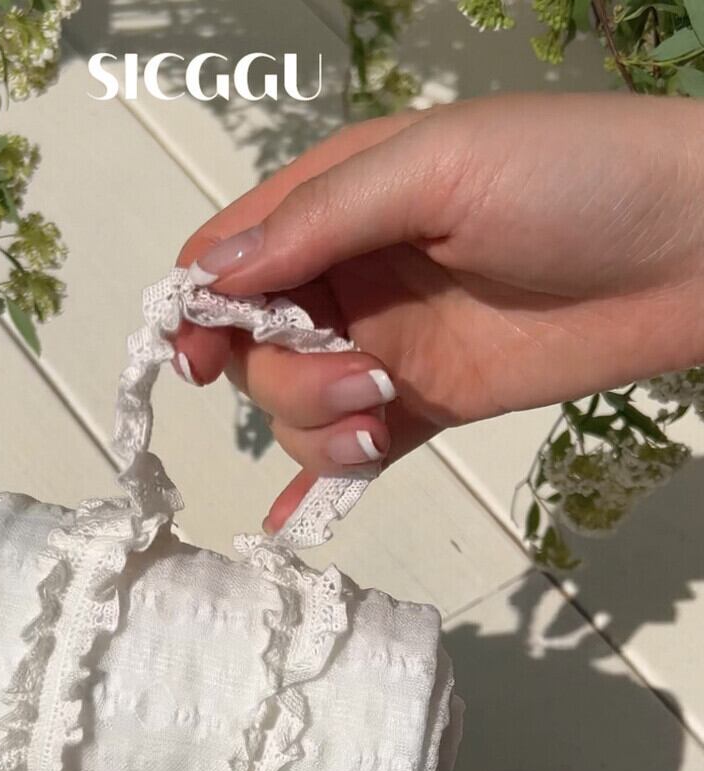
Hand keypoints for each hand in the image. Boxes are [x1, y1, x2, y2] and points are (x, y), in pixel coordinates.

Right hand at [171, 92, 703, 527]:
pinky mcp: (423, 406)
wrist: (693, 249)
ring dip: (320, 424)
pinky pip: (352, 450)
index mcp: (334, 205)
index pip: (227, 259)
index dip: (198, 307)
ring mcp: (381, 348)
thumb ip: (317, 222)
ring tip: (386, 413)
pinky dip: (320, 484)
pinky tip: (290, 521)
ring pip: (295, 406)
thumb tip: (210, 280)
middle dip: (284, 374)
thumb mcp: (433, 167)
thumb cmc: (570, 178)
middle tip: (357, 376)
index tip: (199, 353)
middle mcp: (345, 279)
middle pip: (252, 346)